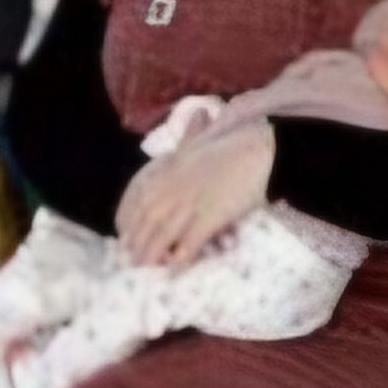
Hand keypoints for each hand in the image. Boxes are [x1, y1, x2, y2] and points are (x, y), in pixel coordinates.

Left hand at [115, 117, 275, 268]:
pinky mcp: (210, 216)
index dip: (128, 217)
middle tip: (130, 259)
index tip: (123, 232)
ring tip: (145, 268)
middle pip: (148, 219)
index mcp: (170, 168)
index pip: (139, 197)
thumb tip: (196, 117)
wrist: (264, 148)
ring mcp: (190, 202)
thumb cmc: (237, 141)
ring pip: (162, 233)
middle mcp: (174, 187)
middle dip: (136, 240)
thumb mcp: (205, 137)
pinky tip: (175, 270)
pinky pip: (190, 242)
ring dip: (151, 253)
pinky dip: (181, 258)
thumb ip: (192, 135)